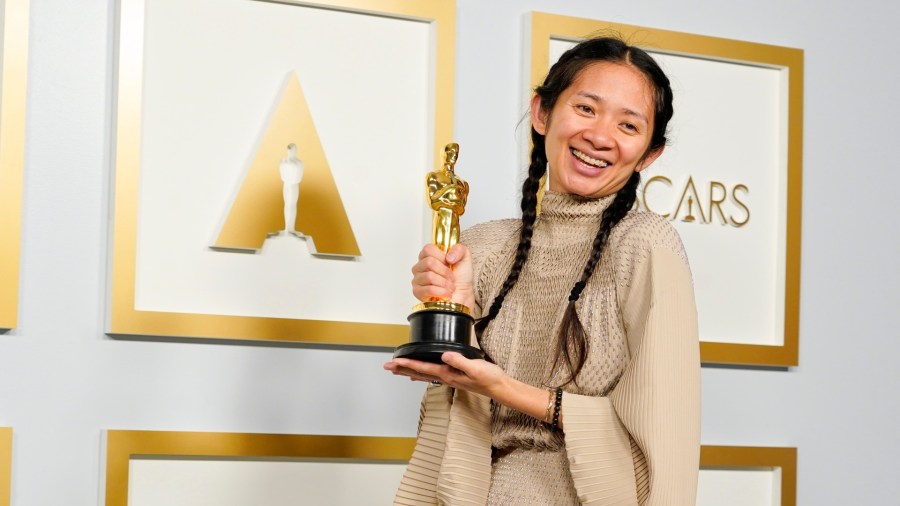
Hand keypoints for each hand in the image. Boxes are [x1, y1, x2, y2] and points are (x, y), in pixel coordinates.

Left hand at [383, 352, 507, 398]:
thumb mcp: (475, 367)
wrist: (499, 387)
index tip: (394, 361)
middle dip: (402, 369)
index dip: (408, 363)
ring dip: (409, 371)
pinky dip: (421, 373)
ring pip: (423, 374)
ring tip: (396, 370)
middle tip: (387, 366)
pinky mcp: (454, 376)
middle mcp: (445, 377)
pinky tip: (418, 374)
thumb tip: (444, 355)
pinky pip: (432, 375)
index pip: (423, 368)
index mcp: (448, 374)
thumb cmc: (488, 378)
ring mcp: (449, 378)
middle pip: (419, 373)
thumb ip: (459, 361)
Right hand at [411, 243, 474, 308]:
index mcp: (428, 255)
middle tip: (452, 277)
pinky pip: (429, 289)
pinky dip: (442, 292)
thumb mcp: (464, 257)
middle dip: (445, 271)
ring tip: (450, 287)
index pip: (428, 249)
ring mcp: (417, 279)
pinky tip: (447, 294)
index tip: (449, 263)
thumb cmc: (461, 276)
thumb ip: (459, 249)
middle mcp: (420, 266)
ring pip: (429, 276)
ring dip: (445, 283)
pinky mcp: (418, 292)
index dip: (441, 256)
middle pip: (428, 262)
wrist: (463, 293)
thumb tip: (448, 257)